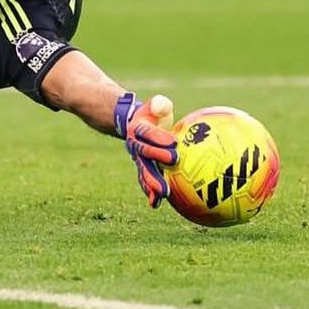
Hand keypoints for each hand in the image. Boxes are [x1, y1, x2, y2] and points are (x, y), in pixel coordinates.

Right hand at [114, 92, 178, 208]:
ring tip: (163, 192)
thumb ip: (159, 104)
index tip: (173, 141)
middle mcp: (135, 145)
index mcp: (138, 128)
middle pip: (145, 152)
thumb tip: (161, 105)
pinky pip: (145, 180)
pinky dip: (149, 192)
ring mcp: (138, 159)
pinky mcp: (143, 169)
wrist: (135, 126)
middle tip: (173, 160)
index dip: (159, 136)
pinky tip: (156, 204)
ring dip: (152, 181)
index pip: (148, 132)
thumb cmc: (153, 115)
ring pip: (144, 170)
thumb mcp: (156, 105)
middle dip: (158, 157)